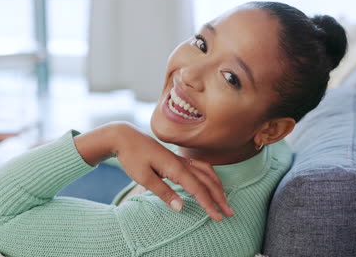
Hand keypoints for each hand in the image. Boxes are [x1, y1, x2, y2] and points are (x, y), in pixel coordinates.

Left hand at [114, 123, 233, 221]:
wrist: (125, 137)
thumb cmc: (132, 156)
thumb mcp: (143, 177)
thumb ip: (163, 192)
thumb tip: (181, 207)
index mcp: (175, 168)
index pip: (198, 189)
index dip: (209, 204)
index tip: (218, 217)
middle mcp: (182, 163)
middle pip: (207, 181)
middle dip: (220, 197)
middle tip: (229, 213)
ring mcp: (181, 159)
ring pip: (207, 172)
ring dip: (218, 186)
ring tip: (224, 199)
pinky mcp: (178, 159)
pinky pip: (201, 166)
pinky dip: (211, 176)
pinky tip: (212, 181)